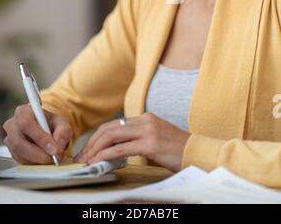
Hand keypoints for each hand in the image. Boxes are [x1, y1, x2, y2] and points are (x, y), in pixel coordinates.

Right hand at [3, 104, 72, 163]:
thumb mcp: (61, 123)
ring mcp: (9, 139)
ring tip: (51, 159)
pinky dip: (33, 163)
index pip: (26, 124)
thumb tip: (58, 145)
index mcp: (23, 111)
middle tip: (53, 158)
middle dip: (38, 153)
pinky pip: (19, 160)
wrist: (45, 129)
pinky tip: (43, 160)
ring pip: (19, 153)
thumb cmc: (51, 124)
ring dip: (36, 160)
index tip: (53, 149)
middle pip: (19, 142)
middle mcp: (12, 124)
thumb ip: (63, 131)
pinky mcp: (11, 151)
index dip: (40, 138)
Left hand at [74, 113, 189, 171]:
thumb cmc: (179, 151)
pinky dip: (106, 155)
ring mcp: (148, 131)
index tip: (88, 150)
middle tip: (82, 157)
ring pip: (112, 136)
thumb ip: (139, 140)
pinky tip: (99, 162)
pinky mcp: (151, 144)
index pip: (114, 125)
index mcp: (146, 118)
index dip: (98, 137)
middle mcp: (145, 121)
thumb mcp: (157, 140)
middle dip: (92, 143)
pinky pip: (121, 149)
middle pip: (109, 128)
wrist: (199, 153)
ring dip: (95, 149)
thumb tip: (117, 151)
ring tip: (86, 161)